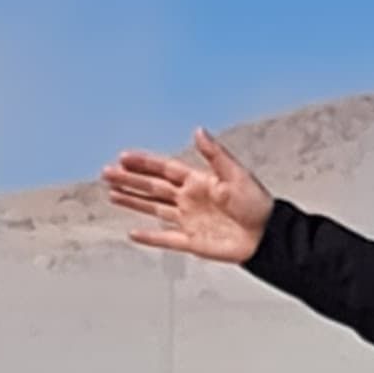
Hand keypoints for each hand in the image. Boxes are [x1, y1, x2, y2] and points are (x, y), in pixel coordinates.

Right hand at [101, 128, 275, 265]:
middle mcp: (189, 199)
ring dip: (133, 201)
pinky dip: (150, 237)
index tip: (123, 157)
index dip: (144, 163)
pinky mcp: (192, 241)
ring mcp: (189, 220)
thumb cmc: (256, 203)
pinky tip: (133, 233)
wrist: (267, 235)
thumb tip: (199, 131)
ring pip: (153, 209)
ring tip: (112, 194)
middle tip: (106, 173)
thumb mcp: (235, 174)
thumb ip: (214, 154)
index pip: (164, 169)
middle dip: (129, 180)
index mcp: (198, 181)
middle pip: (152, 187)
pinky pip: (166, 239)